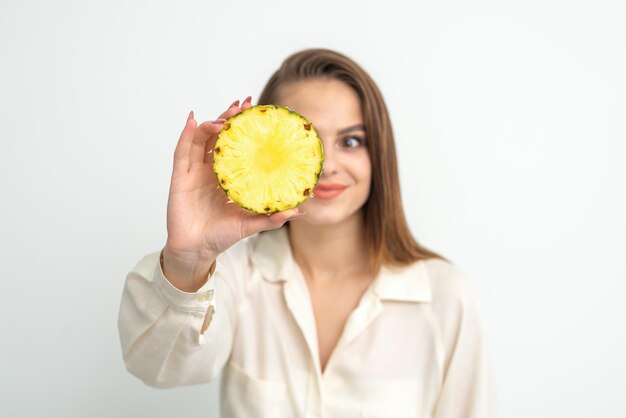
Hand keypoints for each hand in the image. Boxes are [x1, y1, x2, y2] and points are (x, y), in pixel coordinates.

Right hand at [162, 97, 304, 290]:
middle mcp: (211, 171)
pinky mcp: (180, 177)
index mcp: (228, 178)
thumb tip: (299, 210)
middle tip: (242, 106)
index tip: (257, 113)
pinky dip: (186, 135)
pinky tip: (194, 121)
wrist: (197, 251)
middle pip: (218, 137)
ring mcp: (194, 172)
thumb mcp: (251, 224)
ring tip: (225, 117)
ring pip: (201, 140)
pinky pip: (182, 152)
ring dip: (211, 124)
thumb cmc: (222, 236)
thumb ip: (272, 217)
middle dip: (229, 119)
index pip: (237, 147)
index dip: (245, 129)